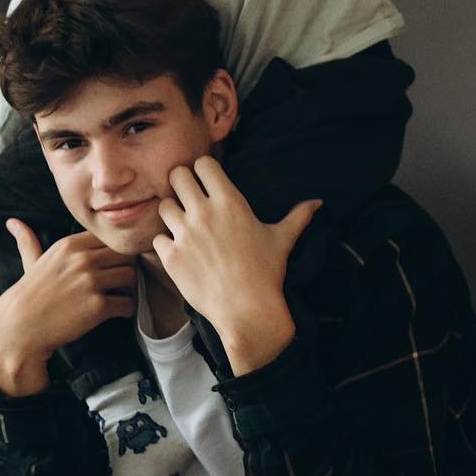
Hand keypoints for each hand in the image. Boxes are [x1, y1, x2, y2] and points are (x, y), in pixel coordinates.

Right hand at [0, 221, 136, 396]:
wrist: (20, 328)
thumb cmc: (29, 296)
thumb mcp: (30, 262)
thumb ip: (28, 241)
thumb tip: (13, 222)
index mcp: (69, 245)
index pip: (109, 238)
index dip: (113, 252)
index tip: (110, 266)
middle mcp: (82, 259)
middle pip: (126, 254)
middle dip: (125, 269)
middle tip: (120, 283)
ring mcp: (90, 282)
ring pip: (131, 276)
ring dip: (130, 288)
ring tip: (120, 296)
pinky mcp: (97, 306)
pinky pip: (128, 303)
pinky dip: (127, 310)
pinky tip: (117, 313)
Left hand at [152, 158, 320, 374]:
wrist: (248, 312)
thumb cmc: (266, 274)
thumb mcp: (282, 240)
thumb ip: (298, 216)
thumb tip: (318, 202)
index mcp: (229, 202)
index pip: (203, 163)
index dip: (203, 170)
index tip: (207, 182)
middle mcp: (203, 213)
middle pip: (177, 176)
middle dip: (182, 184)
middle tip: (189, 198)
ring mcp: (184, 234)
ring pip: (163, 206)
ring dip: (172, 213)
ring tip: (184, 226)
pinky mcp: (171, 256)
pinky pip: (157, 238)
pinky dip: (166, 243)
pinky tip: (180, 251)